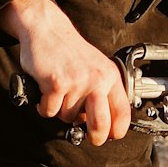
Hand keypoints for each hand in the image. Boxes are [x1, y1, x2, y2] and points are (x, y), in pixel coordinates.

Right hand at [0, 0, 130, 145]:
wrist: (47, 29)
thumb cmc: (69, 51)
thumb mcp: (95, 68)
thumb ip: (101, 93)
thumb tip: (102, 124)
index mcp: (109, 77)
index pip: (122, 113)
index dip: (116, 131)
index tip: (109, 136)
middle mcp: (96, 80)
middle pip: (100, 124)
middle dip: (94, 137)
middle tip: (90, 137)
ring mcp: (77, 82)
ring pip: (68, 118)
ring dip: (61, 111)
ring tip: (60, 93)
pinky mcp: (56, 83)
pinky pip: (50, 111)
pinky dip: (44, 106)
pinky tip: (46, 92)